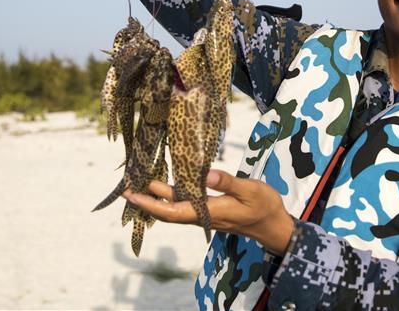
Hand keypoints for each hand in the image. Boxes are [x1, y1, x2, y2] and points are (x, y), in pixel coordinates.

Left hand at [123, 170, 295, 254]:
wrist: (273, 224)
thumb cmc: (264, 206)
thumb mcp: (250, 190)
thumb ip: (227, 182)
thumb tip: (204, 174)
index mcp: (208, 211)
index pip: (171, 210)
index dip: (149, 203)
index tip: (131, 195)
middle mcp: (202, 214)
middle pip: (167, 211)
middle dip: (145, 201)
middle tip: (125, 188)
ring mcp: (205, 212)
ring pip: (174, 206)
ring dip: (156, 197)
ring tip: (139, 182)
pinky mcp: (209, 208)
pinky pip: (184, 203)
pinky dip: (170, 194)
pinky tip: (165, 183)